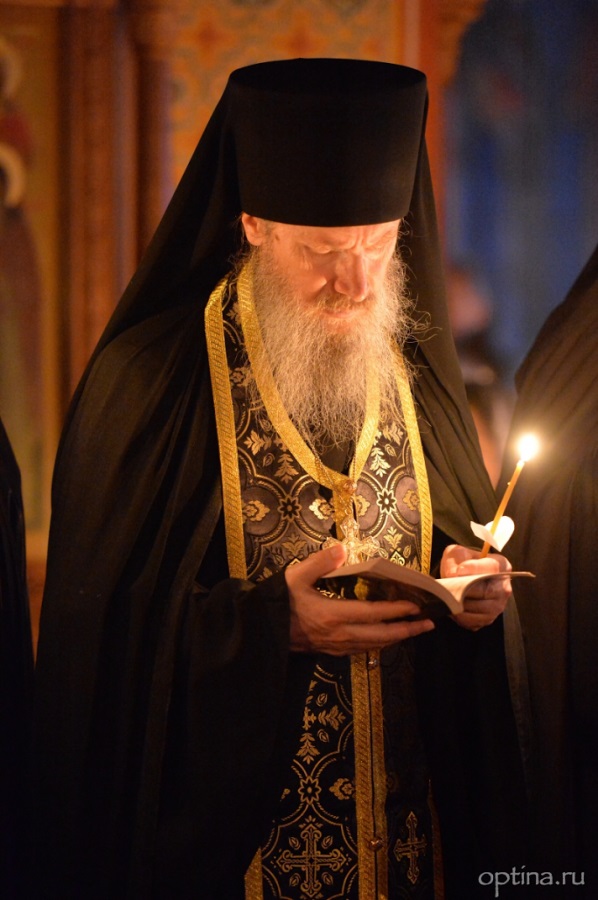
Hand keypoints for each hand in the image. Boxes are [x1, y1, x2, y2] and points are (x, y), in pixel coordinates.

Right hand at [286, 544, 434, 655]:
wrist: (261, 631)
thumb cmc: (279, 601)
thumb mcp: (295, 576)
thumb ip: (320, 563)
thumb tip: (342, 549)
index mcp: (332, 615)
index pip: (373, 614)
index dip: (396, 610)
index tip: (415, 606)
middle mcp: (339, 634)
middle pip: (381, 636)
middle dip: (407, 630)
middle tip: (429, 624)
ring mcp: (336, 646)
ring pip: (373, 646)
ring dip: (396, 639)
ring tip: (414, 631)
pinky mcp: (330, 652)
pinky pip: (362, 650)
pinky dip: (379, 644)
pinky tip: (385, 639)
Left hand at [441, 544, 512, 631]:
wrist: (463, 576)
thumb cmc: (463, 562)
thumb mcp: (457, 553)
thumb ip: (457, 559)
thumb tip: (456, 574)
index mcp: (501, 565)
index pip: (491, 568)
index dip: (474, 569)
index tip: (459, 570)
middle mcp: (504, 587)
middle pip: (486, 592)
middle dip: (464, 591)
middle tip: (448, 590)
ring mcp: (498, 606)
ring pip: (480, 610)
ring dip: (461, 606)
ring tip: (448, 599)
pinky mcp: (488, 619)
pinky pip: (474, 622)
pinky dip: (460, 617)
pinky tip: (452, 608)